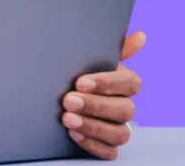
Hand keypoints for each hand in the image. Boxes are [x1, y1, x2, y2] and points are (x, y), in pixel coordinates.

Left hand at [62, 31, 144, 159]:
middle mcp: (123, 107)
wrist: (49, 99)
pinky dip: (93, 144)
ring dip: (93, 126)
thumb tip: (140, 36)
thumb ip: (109, 49)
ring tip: (67, 119)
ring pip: (119, 133)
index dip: (107, 83)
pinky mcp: (106, 146)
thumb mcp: (85, 59)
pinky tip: (74, 134)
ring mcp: (116, 128)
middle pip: (124, 110)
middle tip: (68, 100)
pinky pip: (109, 152)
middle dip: (95, 105)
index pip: (130, 83)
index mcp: (121, 84)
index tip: (80, 81)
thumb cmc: (73, 76)